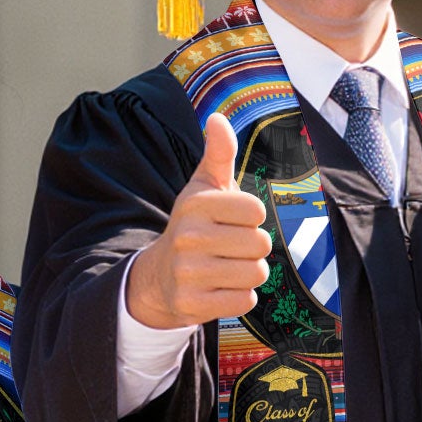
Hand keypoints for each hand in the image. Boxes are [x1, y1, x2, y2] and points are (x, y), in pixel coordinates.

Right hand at [124, 111, 272, 329]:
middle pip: (260, 244)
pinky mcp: (193, 304)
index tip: (232, 220)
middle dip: (253, 248)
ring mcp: (189, 273)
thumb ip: (218, 154)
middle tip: (231, 248)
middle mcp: (189, 236)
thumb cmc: (194, 225)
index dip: (251, 217)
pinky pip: (245, 301)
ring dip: (249, 273)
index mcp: (196, 204)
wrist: (160, 276)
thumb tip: (217, 118)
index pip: (256, 210)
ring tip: (227, 267)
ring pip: (256, 274)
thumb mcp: (204, 188)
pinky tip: (220, 288)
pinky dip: (240, 297)